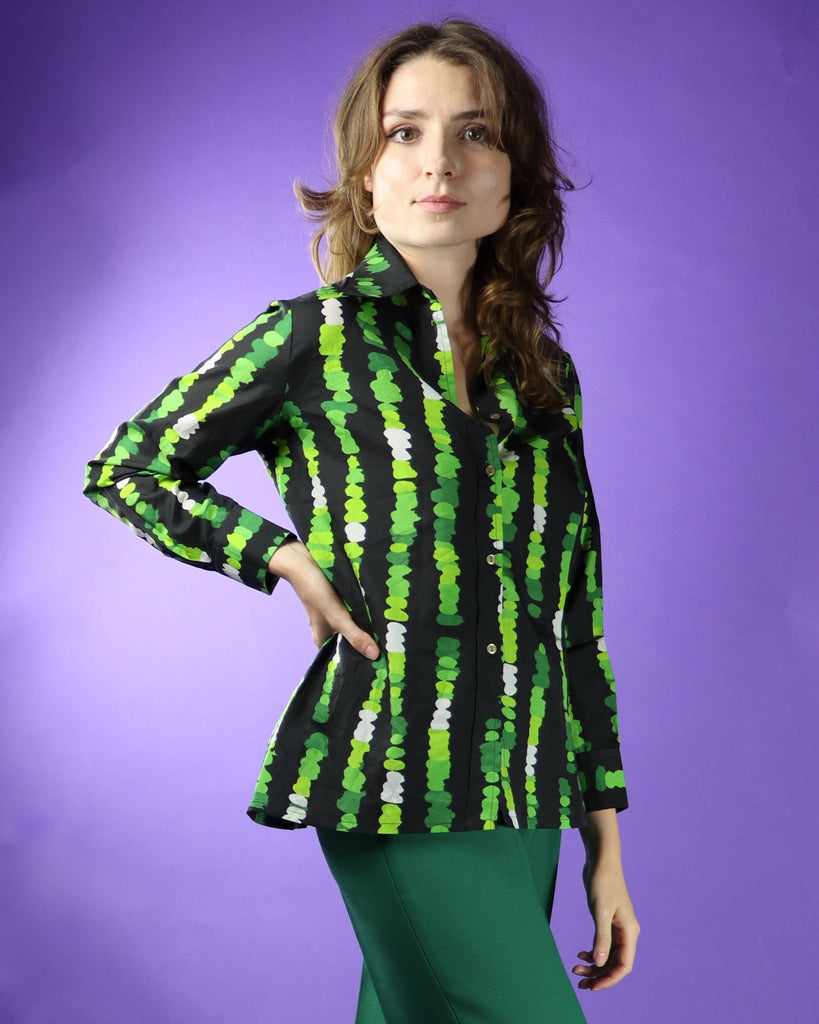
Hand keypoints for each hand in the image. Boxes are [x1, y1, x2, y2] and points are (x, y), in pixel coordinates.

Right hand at [267, 540, 379, 659]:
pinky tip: (380, 612)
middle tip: (392, 648)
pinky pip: (355, 610)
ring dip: (367, 626)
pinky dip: (365, 612)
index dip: (359, 661)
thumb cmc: (315, 590)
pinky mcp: (339, 601)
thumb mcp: (337, 616)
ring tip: (391, 632)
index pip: (342, 657)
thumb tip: (374, 656)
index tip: (380, 666)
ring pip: (354, 625)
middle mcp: (327, 629)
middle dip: (367, 642)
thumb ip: (354, 635)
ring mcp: (333, 614)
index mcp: (322, 638)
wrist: (303, 560)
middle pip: (351, 640)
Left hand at [572, 858, 639, 990]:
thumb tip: (599, 963)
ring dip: (594, 965)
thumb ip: (601, 938)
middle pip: (615, 963)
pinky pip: (603, 945)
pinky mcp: (608, 922)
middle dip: (599, 975)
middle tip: (579, 983)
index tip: (593, 987)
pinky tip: (581, 953)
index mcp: (629, 932)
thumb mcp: (601, 912)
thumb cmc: (603, 883)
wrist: (600, 862)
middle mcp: (626, 933)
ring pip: (608, 955)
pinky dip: (593, 952)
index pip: (624, 965)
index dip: (610, 979)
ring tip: (576, 970)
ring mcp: (617, 928)